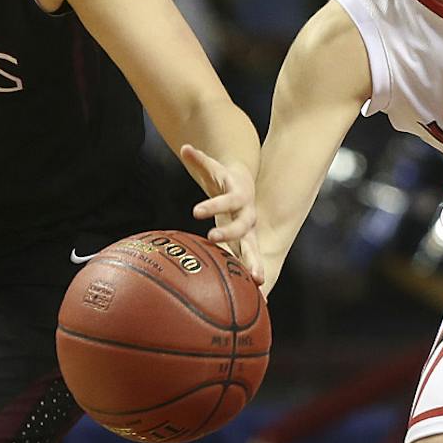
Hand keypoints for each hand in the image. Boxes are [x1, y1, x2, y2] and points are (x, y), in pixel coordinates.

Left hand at [182, 143, 264, 287]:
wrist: (244, 189)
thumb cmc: (224, 179)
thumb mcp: (213, 168)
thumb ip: (200, 159)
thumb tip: (185, 147)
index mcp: (238, 196)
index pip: (226, 200)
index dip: (212, 205)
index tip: (195, 211)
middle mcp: (247, 215)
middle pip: (243, 227)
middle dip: (230, 235)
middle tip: (212, 239)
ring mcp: (249, 231)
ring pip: (253, 249)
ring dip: (253, 263)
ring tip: (257, 280)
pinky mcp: (246, 243)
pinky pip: (249, 261)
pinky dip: (250, 276)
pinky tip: (255, 295)